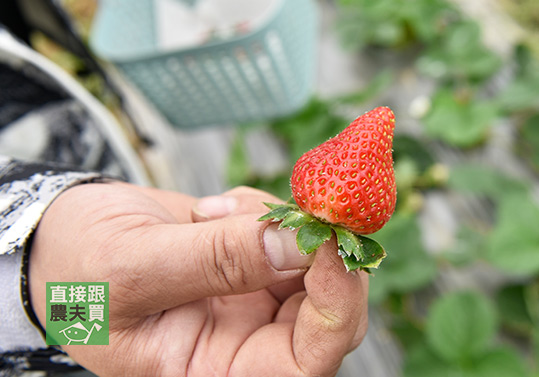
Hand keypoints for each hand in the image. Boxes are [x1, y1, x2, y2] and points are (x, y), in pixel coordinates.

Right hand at [29, 183, 368, 375]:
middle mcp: (242, 340)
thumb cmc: (75, 270)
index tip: (329, 245)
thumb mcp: (132, 267)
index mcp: (213, 370)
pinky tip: (213, 209)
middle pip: (323, 311)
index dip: (335, 310)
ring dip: (277, 223)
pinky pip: (284, 231)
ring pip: (308, 261)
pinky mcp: (248, 258)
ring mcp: (250, 296)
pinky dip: (261, 209)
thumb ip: (217, 259)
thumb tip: (300, 244)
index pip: (304, 363)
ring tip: (212, 212)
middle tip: (296, 208)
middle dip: (318, 254)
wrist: (62, 236)